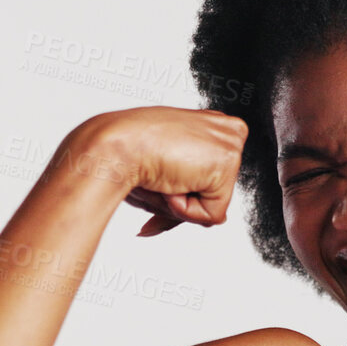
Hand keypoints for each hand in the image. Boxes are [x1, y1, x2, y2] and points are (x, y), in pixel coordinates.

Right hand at [64, 107, 248, 236]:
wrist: (117, 145)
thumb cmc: (129, 153)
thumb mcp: (166, 172)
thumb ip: (193, 193)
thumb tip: (218, 220)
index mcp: (210, 126)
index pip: (209, 179)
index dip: (182, 191)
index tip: (161, 174)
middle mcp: (224, 130)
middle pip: (214, 193)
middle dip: (183, 201)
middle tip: (158, 179)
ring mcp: (229, 144)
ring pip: (213, 205)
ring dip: (181, 203)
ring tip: (163, 175)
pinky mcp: (227, 163)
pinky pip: (212, 214)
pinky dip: (185, 209)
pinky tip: (171, 179)